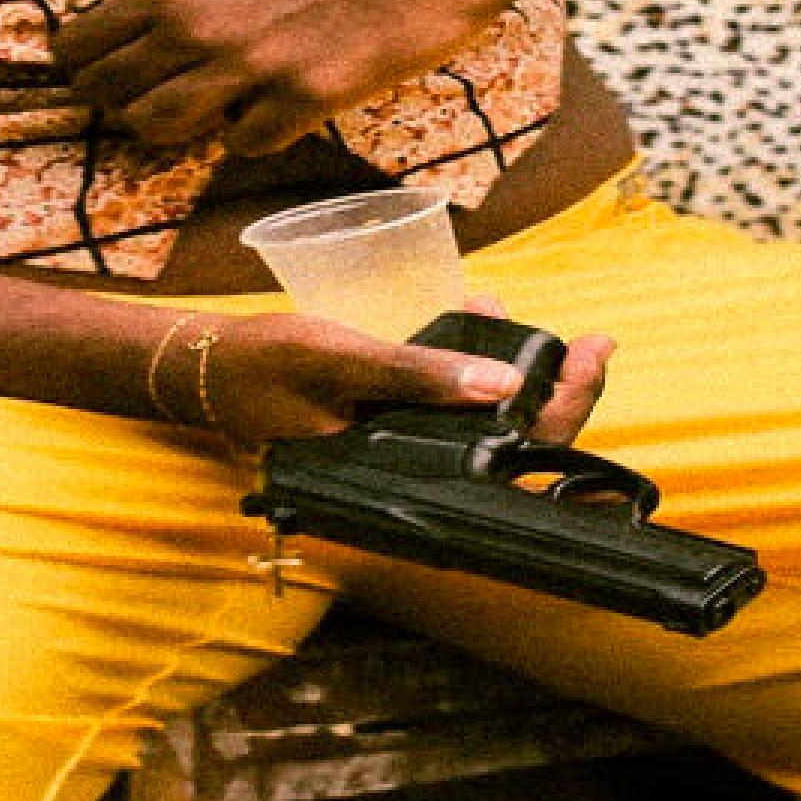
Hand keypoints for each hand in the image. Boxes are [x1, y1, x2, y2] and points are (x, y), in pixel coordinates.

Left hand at [55, 0, 527, 154]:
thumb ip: (190, 3)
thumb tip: (142, 50)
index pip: (79, 46)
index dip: (83, 69)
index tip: (103, 76)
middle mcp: (200, 27)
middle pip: (108, 96)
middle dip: (123, 105)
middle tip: (158, 100)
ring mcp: (249, 67)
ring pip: (160, 127)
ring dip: (180, 128)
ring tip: (215, 108)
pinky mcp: (302, 101)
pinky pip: (242, 146)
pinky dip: (254, 135)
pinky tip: (281, 110)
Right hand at [175, 314, 613, 454]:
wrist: (205, 372)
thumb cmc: (264, 365)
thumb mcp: (339, 358)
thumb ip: (416, 375)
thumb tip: (503, 388)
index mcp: (400, 477)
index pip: (507, 460)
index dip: (564, 410)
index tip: (596, 353)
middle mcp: (409, 478)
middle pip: (509, 448)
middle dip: (557, 392)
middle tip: (593, 343)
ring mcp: (404, 457)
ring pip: (484, 429)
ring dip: (516, 379)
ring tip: (529, 325)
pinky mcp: (394, 435)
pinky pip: (453, 413)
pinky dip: (473, 375)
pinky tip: (476, 322)